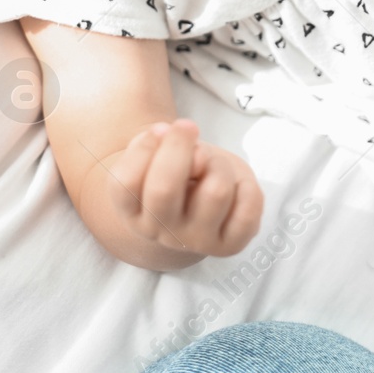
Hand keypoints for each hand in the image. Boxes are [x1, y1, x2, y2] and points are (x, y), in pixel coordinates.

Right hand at [107, 118, 263, 258]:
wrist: (195, 208)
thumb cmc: (174, 171)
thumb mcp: (158, 151)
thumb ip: (159, 143)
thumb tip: (184, 147)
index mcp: (133, 213)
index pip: (124, 183)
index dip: (144, 146)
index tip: (160, 130)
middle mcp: (162, 233)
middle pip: (164, 189)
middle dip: (178, 146)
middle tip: (188, 128)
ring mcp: (197, 242)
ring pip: (215, 192)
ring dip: (217, 163)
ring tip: (211, 163)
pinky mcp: (231, 244)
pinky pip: (249, 209)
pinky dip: (247, 186)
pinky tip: (235, 184)